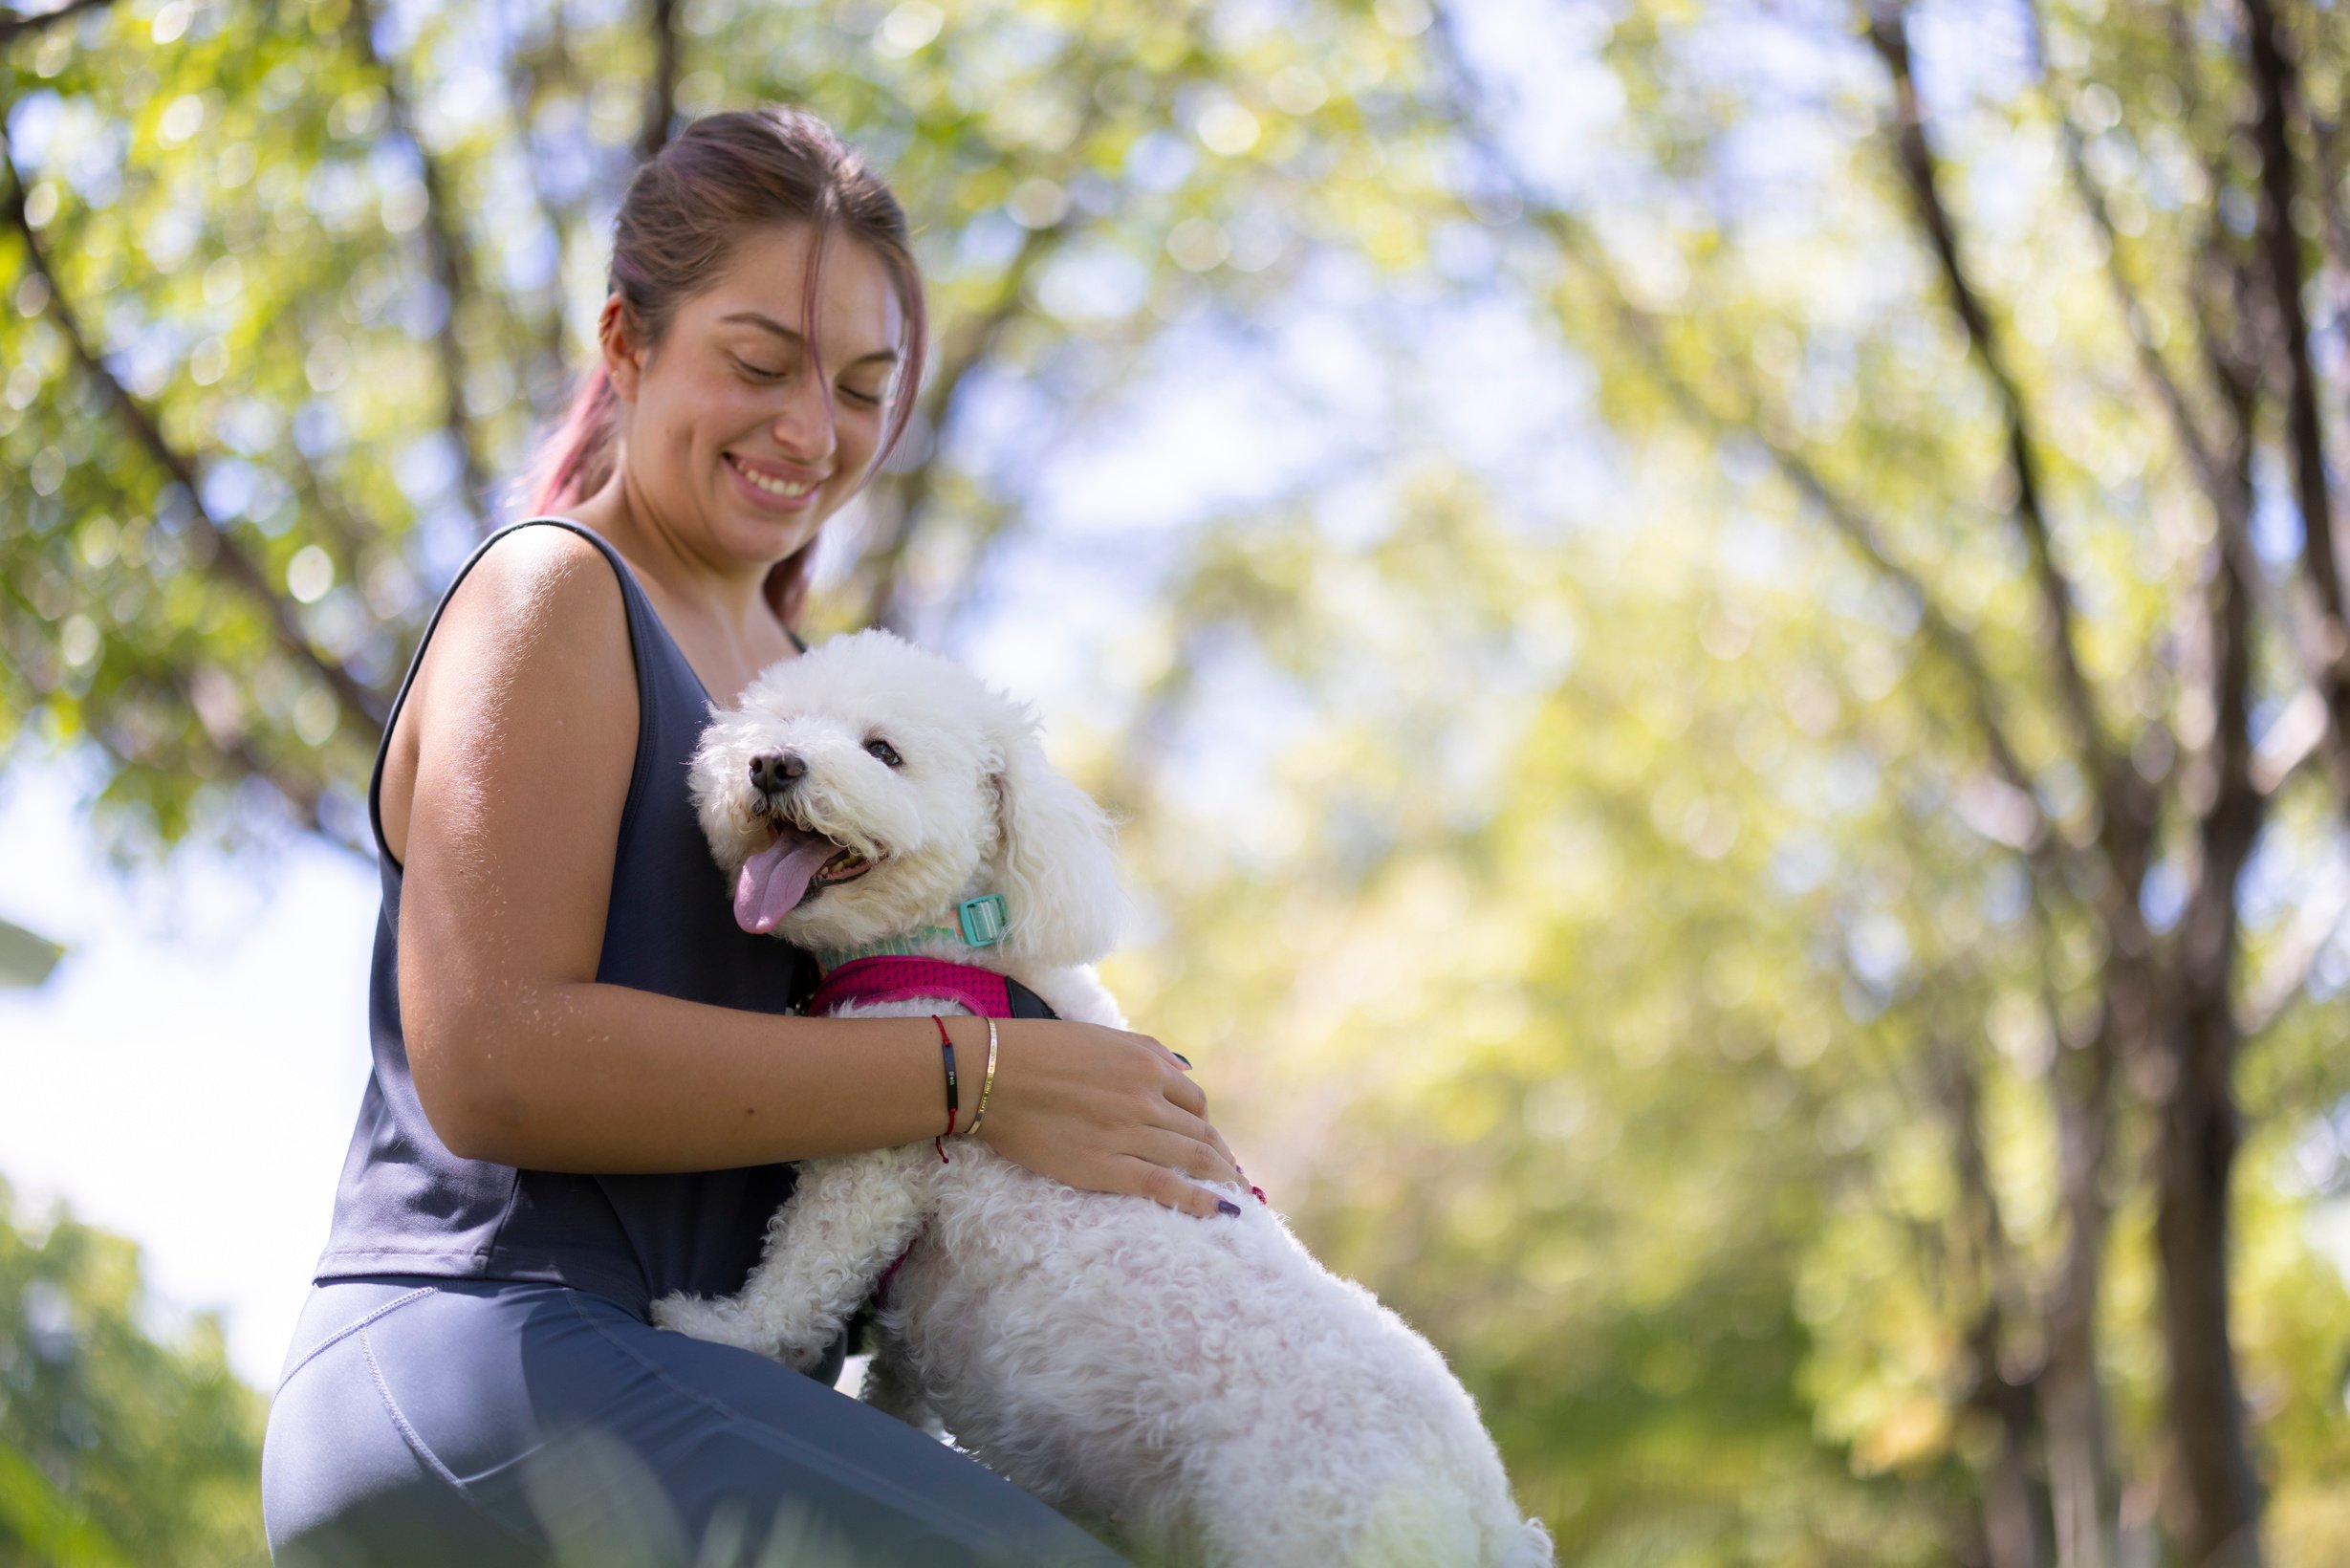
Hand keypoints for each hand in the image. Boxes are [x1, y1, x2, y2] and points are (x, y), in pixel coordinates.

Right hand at [970, 1019, 1243, 1219]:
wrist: (992, 1075)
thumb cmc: (1037, 1049)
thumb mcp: (1102, 1037)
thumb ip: (1146, 1051)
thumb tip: (1182, 1070)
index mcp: (1146, 1063)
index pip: (1194, 1100)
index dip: (1205, 1124)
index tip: (1207, 1141)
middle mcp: (1146, 1097)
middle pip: (1201, 1132)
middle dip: (1221, 1156)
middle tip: (1231, 1175)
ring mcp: (1129, 1134)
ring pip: (1192, 1159)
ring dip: (1220, 1178)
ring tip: (1235, 1195)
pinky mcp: (1107, 1168)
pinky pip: (1165, 1186)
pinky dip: (1199, 1200)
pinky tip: (1220, 1211)